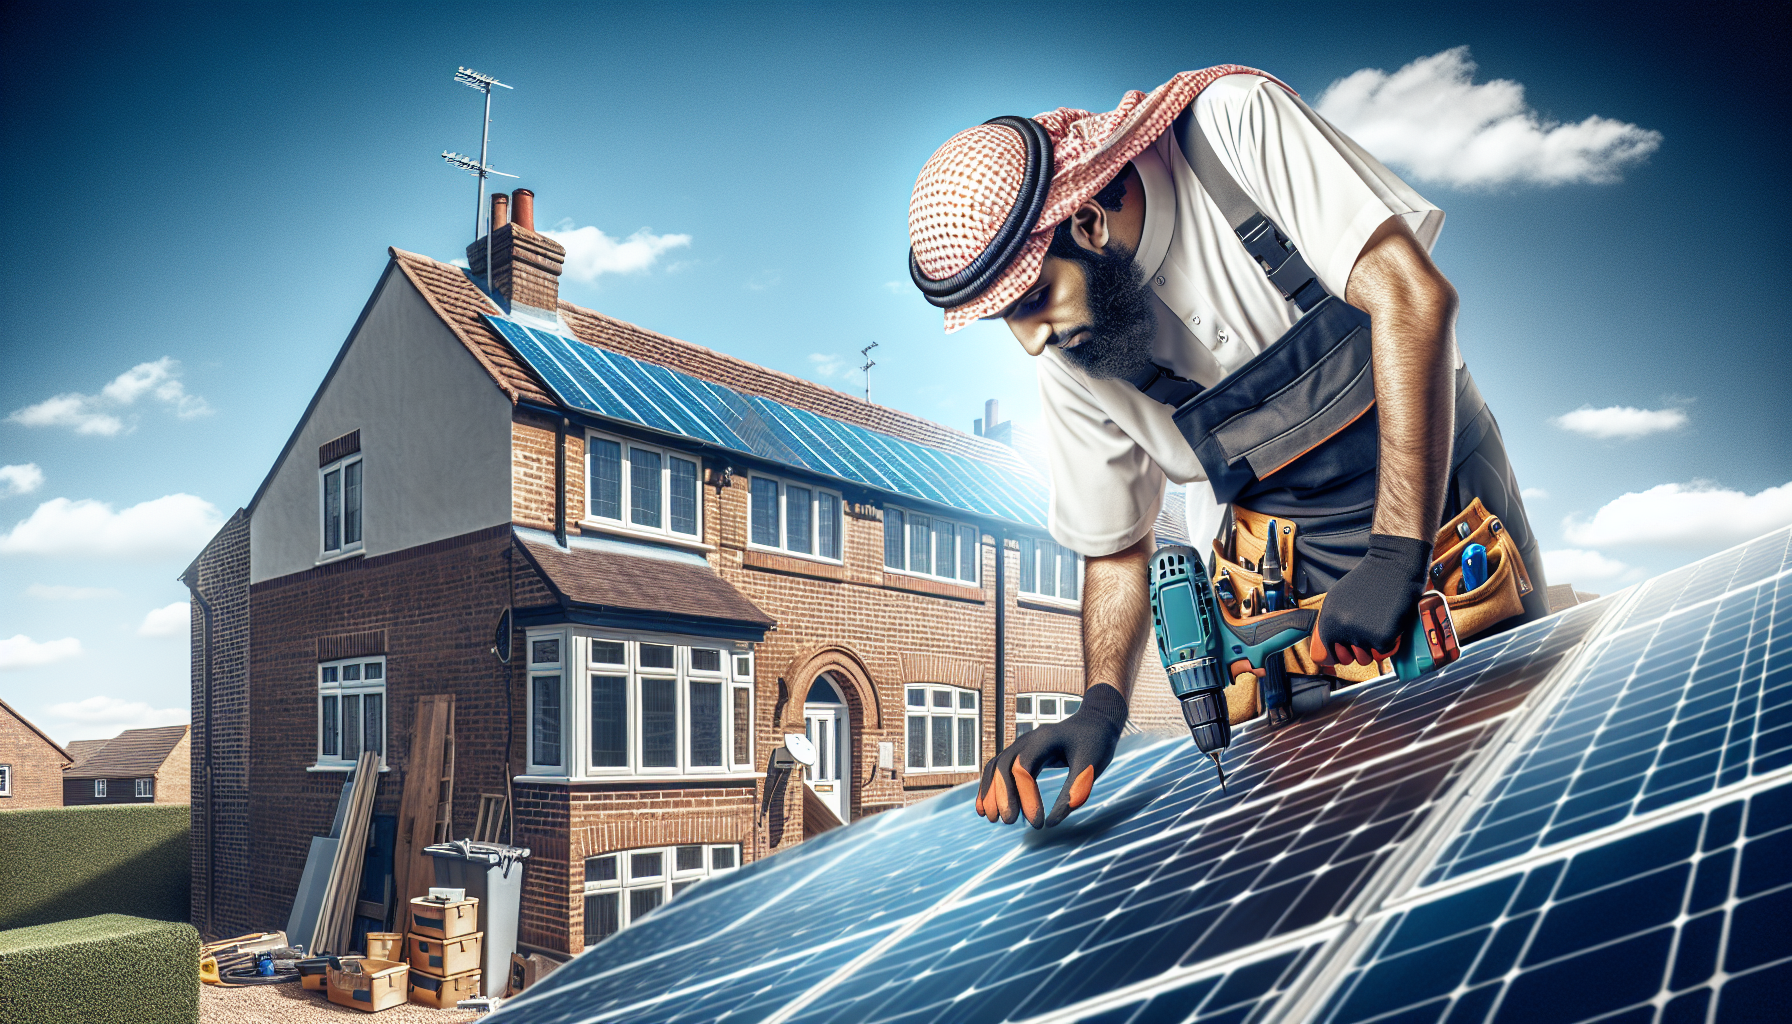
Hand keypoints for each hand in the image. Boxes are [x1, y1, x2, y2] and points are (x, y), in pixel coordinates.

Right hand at [976, 683, 1126, 827]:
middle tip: (1010, 822)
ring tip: (992, 819)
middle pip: (1005, 766)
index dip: (1026, 796)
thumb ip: (1074, 792)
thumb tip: (1052, 823)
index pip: (1024, 768)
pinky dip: (991, 788)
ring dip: (991, 793)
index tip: (1037, 823)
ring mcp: (1021, 745)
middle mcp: (1027, 740)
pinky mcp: (1021, 754)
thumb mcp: (1091, 767)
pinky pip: (999, 769)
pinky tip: (986, 809)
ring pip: (997, 767)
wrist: (1094, 722)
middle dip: (1004, 796)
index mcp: (1045, 739)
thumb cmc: (1096, 744)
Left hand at [1310, 533, 1429, 666]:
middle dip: (1358, 652)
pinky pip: (1385, 652)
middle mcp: (1342, 629)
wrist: (1393, 564)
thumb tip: (1327, 645)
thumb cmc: (1368, 580)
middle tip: (1368, 633)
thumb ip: (1331, 620)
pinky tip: (1390, 623)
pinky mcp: (1382, 638)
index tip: (1347, 649)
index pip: (1327, 654)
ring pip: (1367, 658)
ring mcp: (1362, 634)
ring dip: (1374, 648)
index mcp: (1328, 620)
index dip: (1339, 653)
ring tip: (1379, 626)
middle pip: (1349, 659)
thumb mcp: (1337, 598)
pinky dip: (1390, 642)